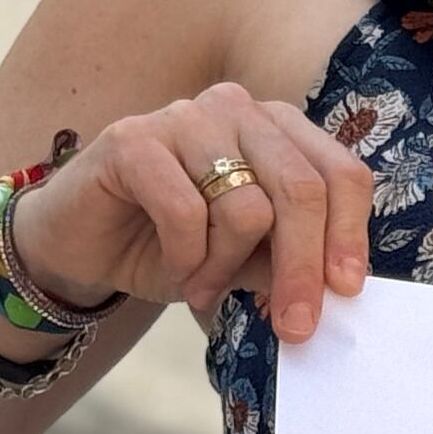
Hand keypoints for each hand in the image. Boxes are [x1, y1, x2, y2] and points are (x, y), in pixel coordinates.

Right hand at [11, 80, 374, 341]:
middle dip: (302, 268)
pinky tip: (176, 270)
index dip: (350, 234)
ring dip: (227, 266)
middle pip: (301, 189)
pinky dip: (187, 259)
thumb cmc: (170, 246)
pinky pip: (186, 212)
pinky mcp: (132, 140)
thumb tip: (336, 286)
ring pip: (247, 206)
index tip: (347, 290)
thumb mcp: (244, 259)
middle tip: (294, 324)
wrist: (82, 246)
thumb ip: (288, 259)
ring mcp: (184, 118)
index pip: (339, 174)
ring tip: (202, 284)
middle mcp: (236, 109)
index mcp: (276, 128)